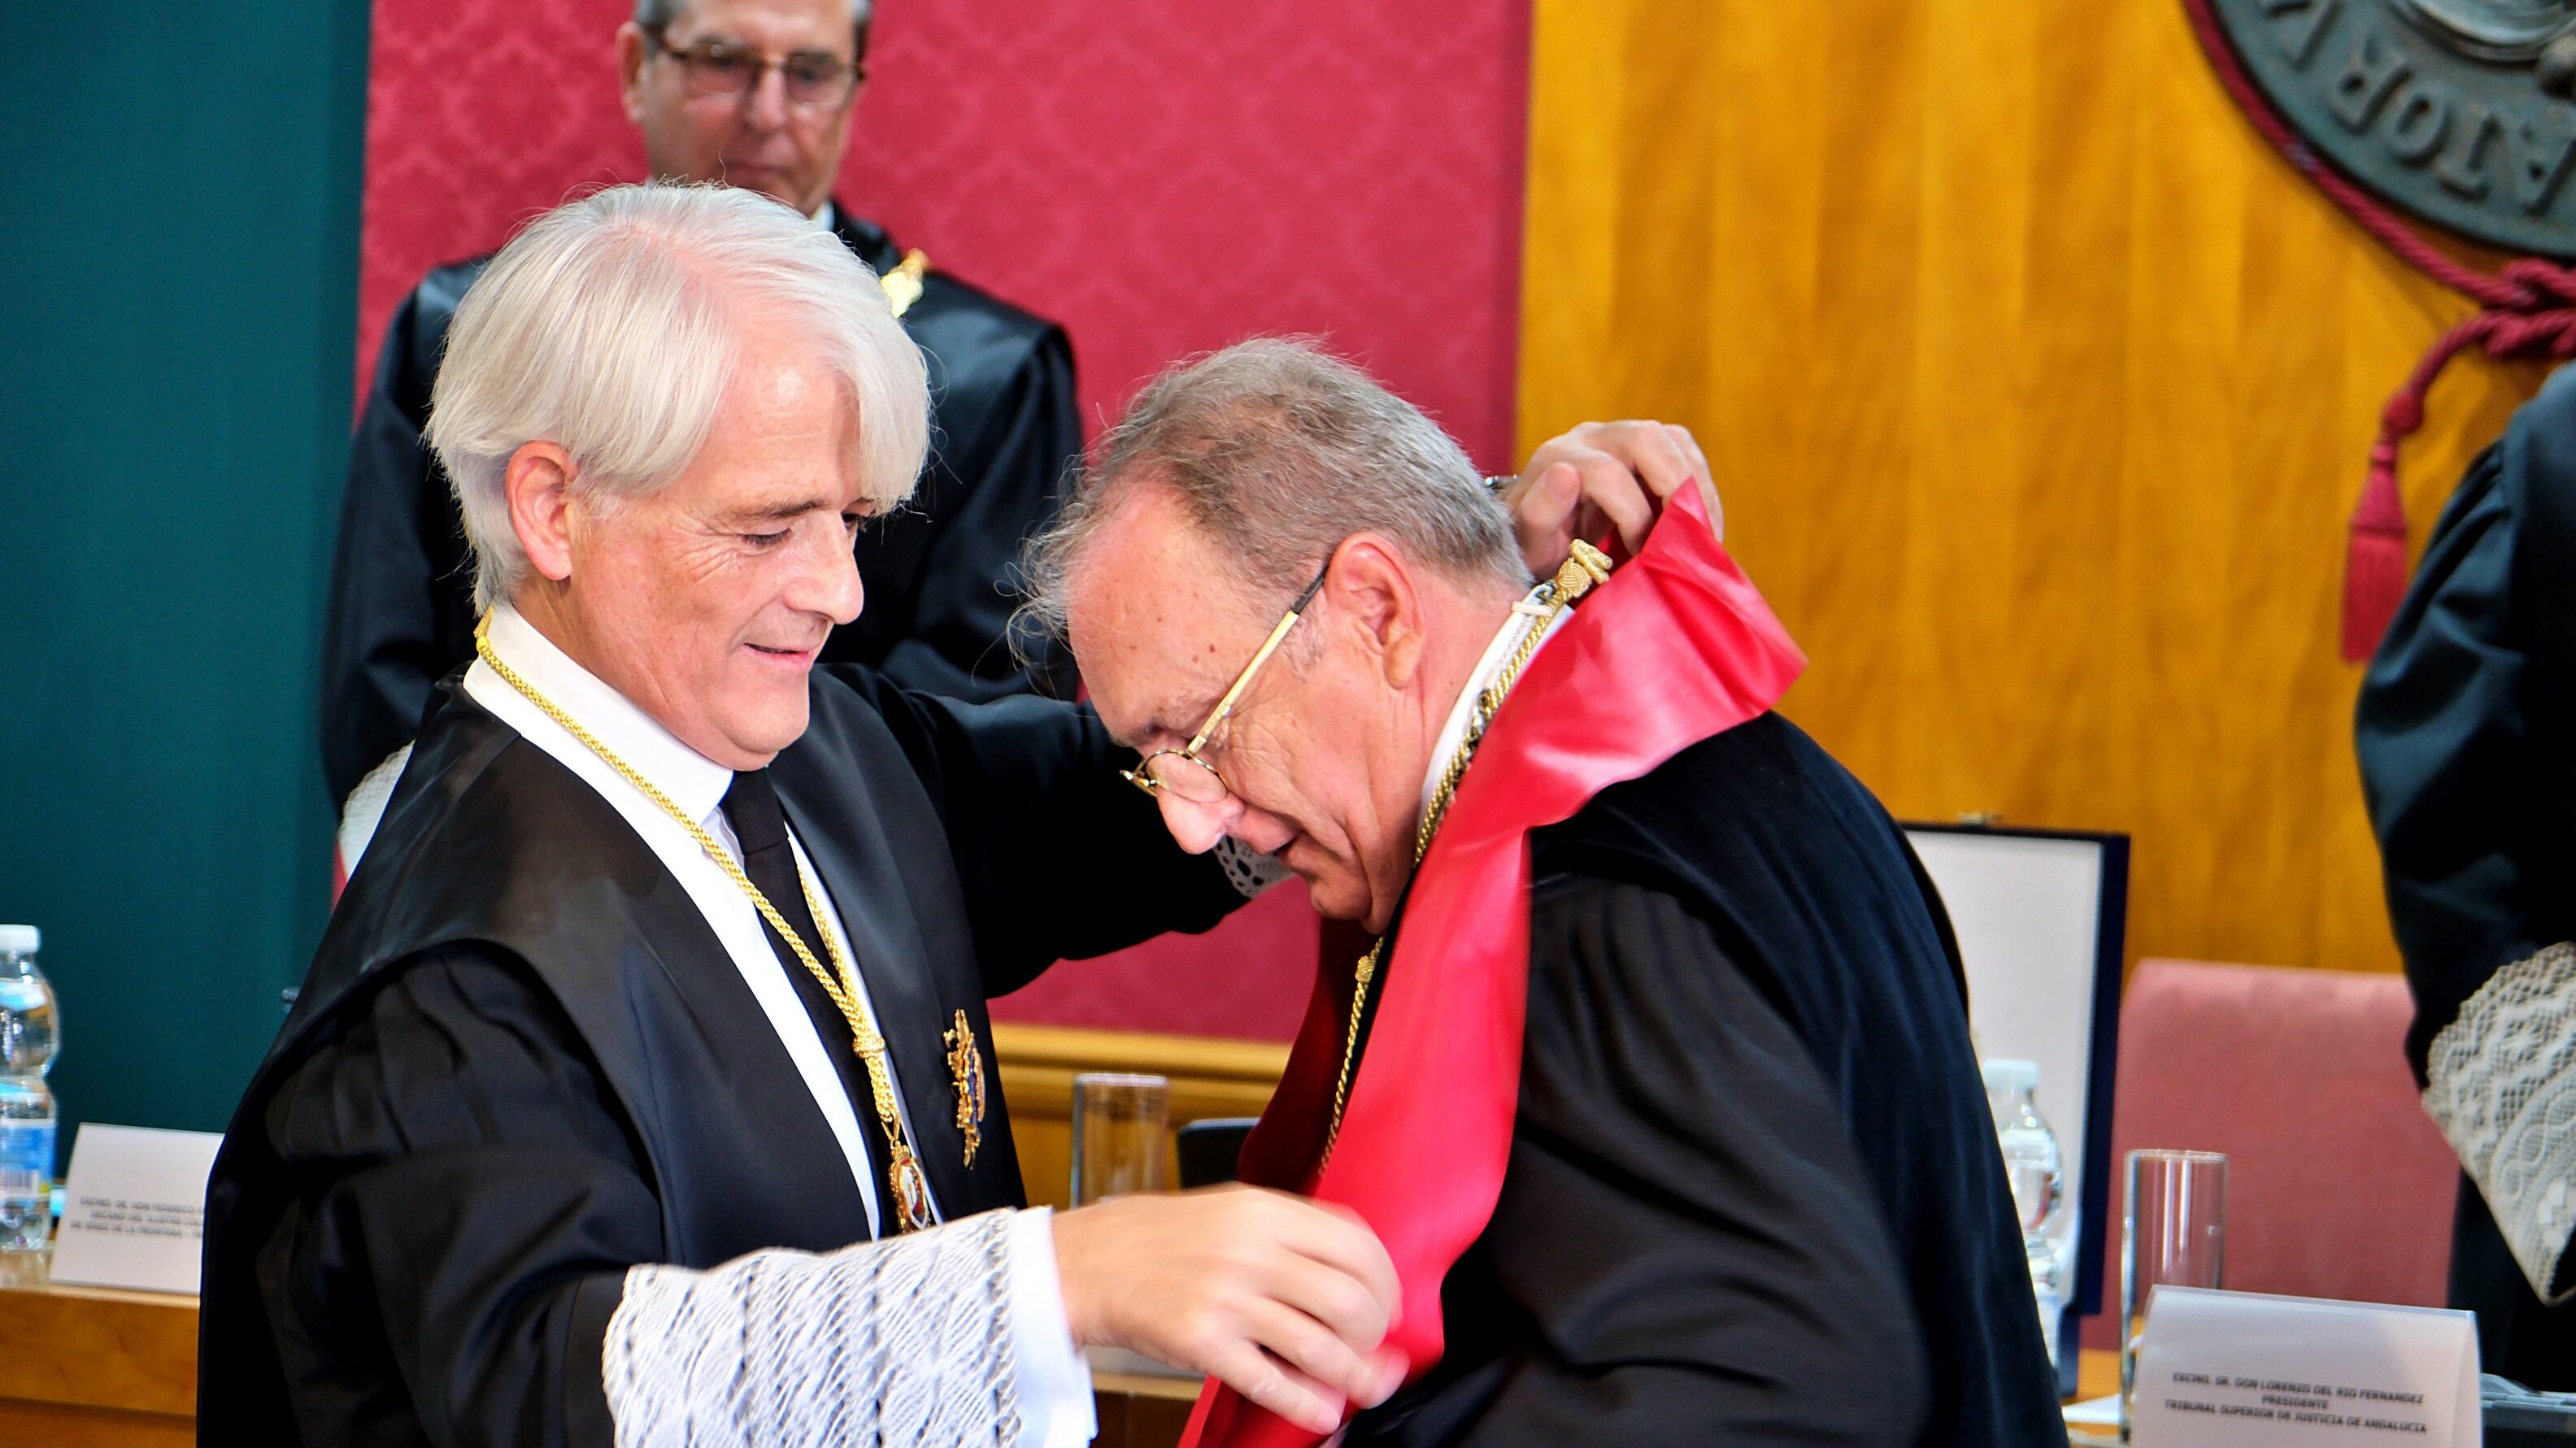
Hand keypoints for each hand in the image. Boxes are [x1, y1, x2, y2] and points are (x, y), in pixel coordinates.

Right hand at [1052, 1184, 1405, 1434]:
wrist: (1097, 1260)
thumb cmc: (1169, 1238)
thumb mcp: (1237, 1209)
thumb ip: (1294, 1232)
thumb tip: (1357, 1275)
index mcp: (1267, 1211)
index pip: (1357, 1245)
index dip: (1386, 1284)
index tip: (1390, 1307)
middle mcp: (1252, 1251)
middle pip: (1348, 1300)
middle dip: (1374, 1335)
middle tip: (1373, 1349)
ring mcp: (1227, 1298)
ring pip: (1319, 1346)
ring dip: (1354, 1376)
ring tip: (1364, 1387)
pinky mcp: (1203, 1343)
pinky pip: (1270, 1381)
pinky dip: (1305, 1403)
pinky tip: (1322, 1410)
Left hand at [1500, 421, 1721, 573]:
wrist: (1536, 532)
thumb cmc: (1531, 543)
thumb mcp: (1526, 540)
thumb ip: (1539, 512)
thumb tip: (1566, 475)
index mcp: (1557, 457)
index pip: (1608, 475)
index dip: (1634, 519)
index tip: (1643, 558)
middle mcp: (1589, 437)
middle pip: (1648, 440)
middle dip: (1677, 490)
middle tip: (1689, 540)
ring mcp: (1620, 436)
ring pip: (1673, 440)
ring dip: (1697, 488)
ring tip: (1704, 537)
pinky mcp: (1645, 446)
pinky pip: (1684, 451)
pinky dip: (1700, 486)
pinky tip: (1699, 526)